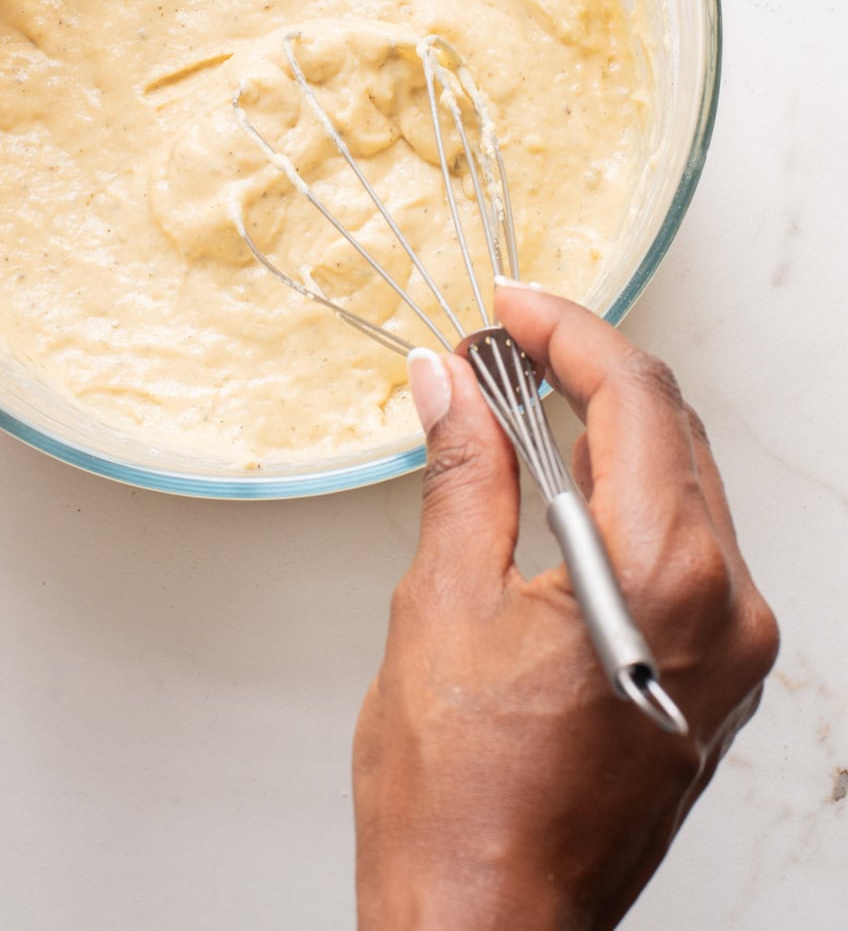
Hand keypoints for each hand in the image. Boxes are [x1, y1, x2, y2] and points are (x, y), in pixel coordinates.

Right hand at [353, 284, 778, 929]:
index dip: (568, 331)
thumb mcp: (440, 604)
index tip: (511, 306)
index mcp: (665, 578)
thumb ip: (463, 473)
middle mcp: (727, 610)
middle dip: (587, 372)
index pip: (636, 398)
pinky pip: (691, 550)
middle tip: (502, 347)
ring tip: (519, 406)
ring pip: (687, 487)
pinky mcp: (719, 680)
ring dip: (609, 432)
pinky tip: (563, 488)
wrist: (489, 926)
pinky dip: (629, 499)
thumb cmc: (461, 800)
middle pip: (674, 432)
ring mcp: (734, 652)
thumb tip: (452, 385)